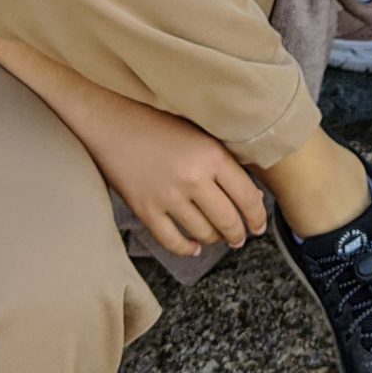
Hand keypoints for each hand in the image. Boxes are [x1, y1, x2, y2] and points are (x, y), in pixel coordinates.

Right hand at [84, 103, 270, 258]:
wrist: (112, 123)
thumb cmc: (159, 124)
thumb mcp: (200, 135)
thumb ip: (224, 163)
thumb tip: (250, 198)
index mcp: (211, 155)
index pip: (247, 196)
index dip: (258, 216)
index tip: (259, 224)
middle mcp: (192, 178)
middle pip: (227, 220)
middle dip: (238, 234)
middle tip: (241, 238)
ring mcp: (167, 197)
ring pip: (203, 233)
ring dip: (215, 240)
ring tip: (218, 238)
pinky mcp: (145, 210)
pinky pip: (172, 241)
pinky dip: (186, 248)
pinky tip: (193, 246)